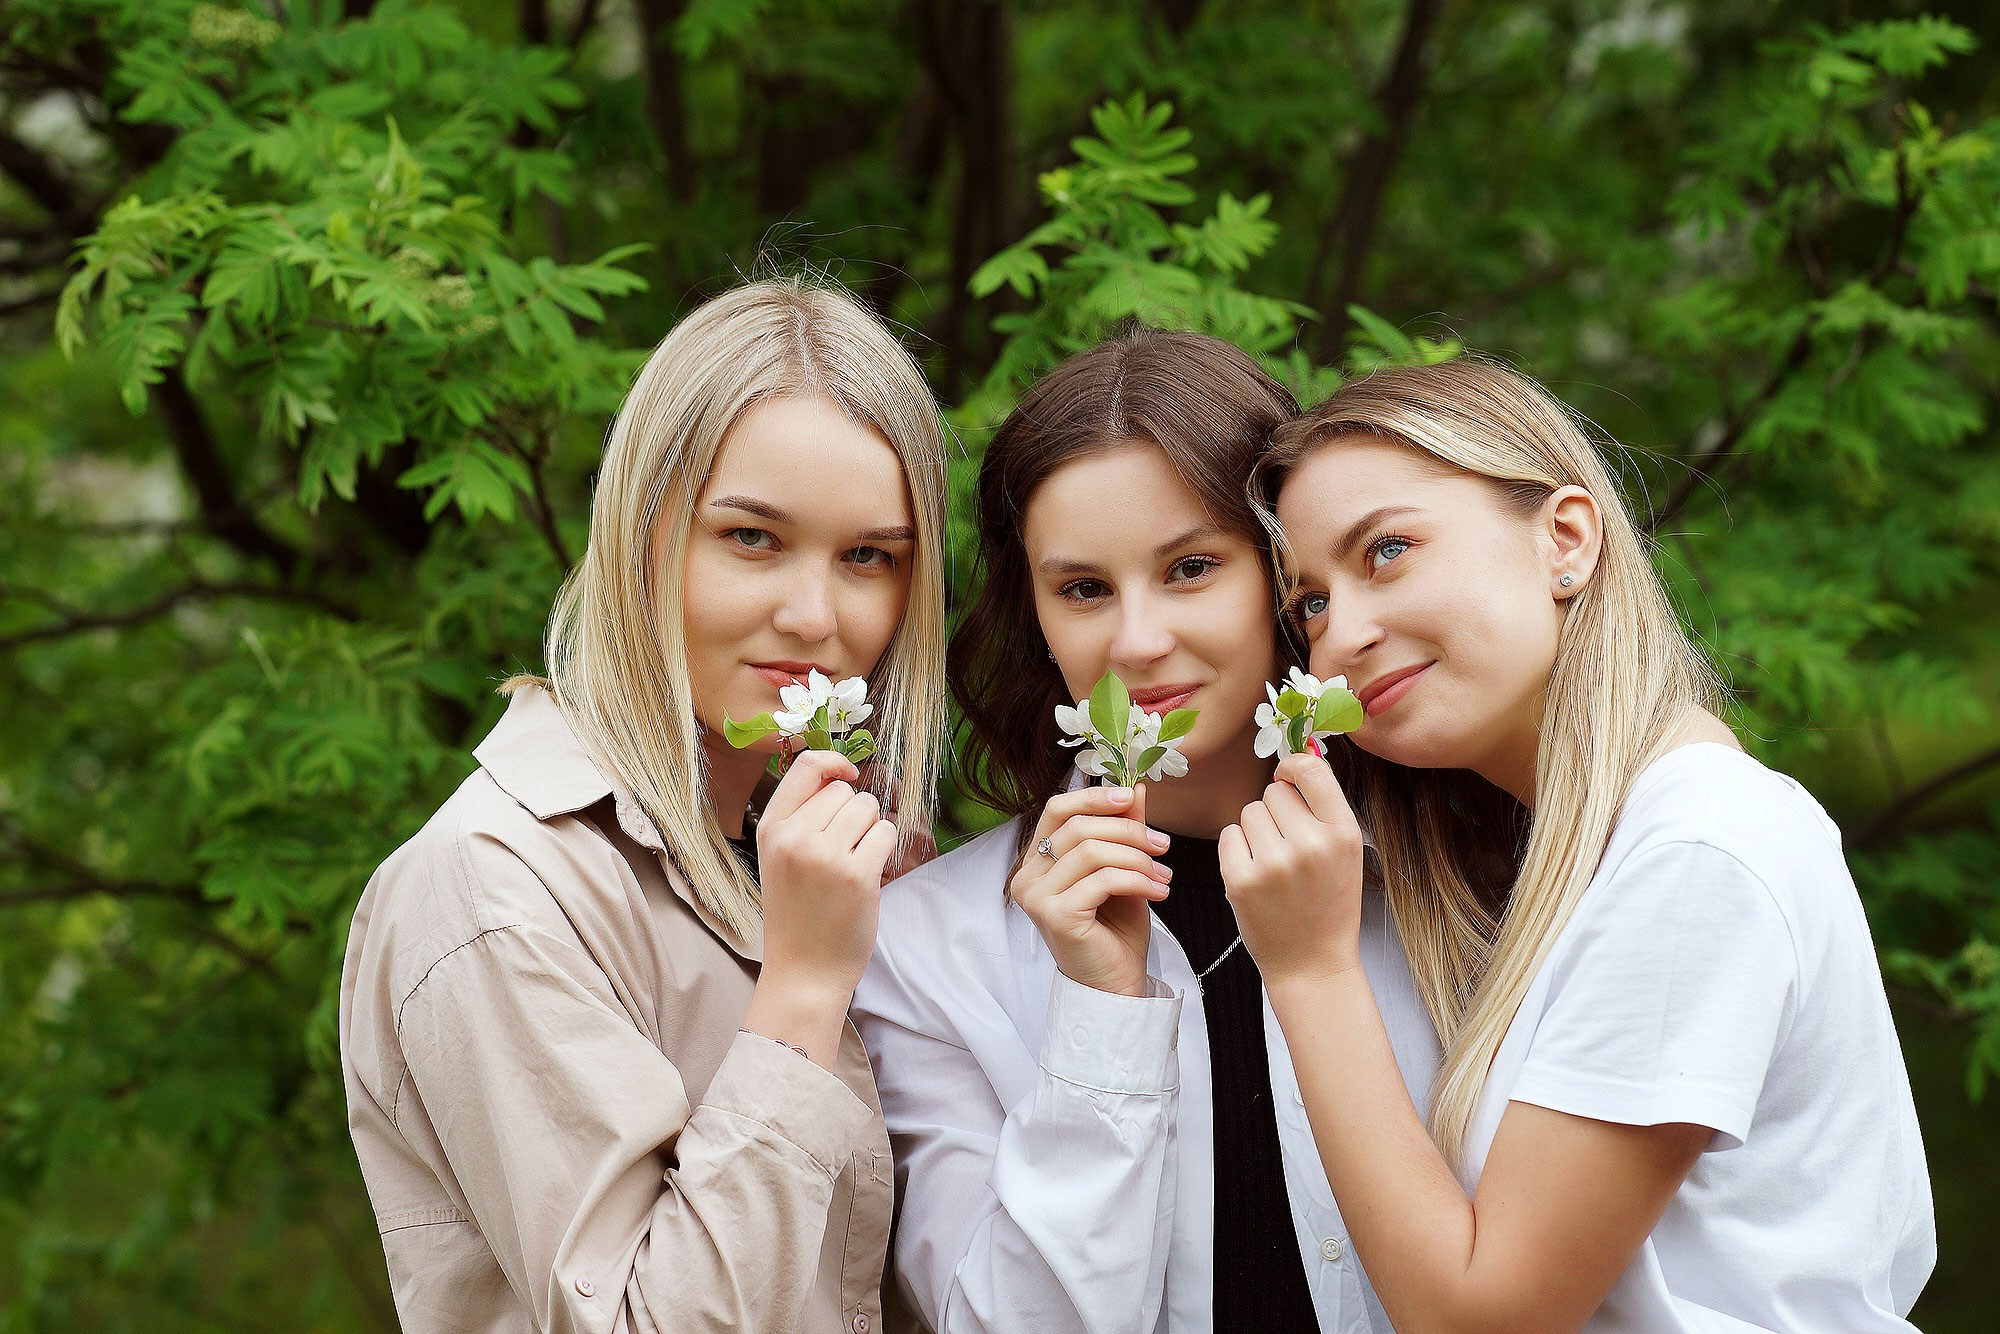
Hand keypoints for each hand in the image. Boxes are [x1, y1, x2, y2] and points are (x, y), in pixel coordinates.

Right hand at [754, 749, 898, 1001]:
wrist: (804, 971)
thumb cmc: (797, 913)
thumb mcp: (780, 857)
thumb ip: (802, 816)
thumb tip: (841, 774)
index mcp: (771, 829)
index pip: (806, 766)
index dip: (834, 762)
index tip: (849, 775)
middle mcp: (795, 837)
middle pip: (844, 791)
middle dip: (853, 813)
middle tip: (841, 851)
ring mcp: (826, 856)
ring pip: (868, 808)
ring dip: (870, 830)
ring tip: (853, 862)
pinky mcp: (858, 875)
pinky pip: (887, 833)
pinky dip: (885, 848)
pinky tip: (868, 872)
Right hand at [1008, 784, 1169, 997]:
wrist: (1116, 984)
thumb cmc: (1114, 931)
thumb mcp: (1123, 870)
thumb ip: (1123, 830)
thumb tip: (1135, 787)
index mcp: (1037, 862)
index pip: (1057, 809)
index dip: (1094, 797)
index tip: (1131, 798)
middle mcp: (1027, 877)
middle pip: (1078, 827)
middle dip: (1129, 831)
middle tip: (1163, 845)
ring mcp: (1037, 897)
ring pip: (1091, 851)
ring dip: (1138, 858)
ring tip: (1164, 875)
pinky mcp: (1056, 915)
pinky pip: (1102, 880)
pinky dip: (1137, 880)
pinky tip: (1157, 892)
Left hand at [1219, 752, 1365, 986]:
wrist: (1312, 963)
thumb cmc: (1328, 904)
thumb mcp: (1347, 852)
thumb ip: (1325, 805)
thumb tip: (1300, 754)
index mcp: (1343, 833)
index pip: (1310, 770)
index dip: (1293, 767)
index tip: (1287, 777)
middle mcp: (1310, 845)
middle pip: (1274, 791)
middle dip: (1277, 812)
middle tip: (1288, 846)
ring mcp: (1273, 863)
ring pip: (1249, 812)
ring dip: (1256, 831)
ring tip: (1274, 863)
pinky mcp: (1240, 880)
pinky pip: (1228, 835)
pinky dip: (1237, 850)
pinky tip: (1256, 874)